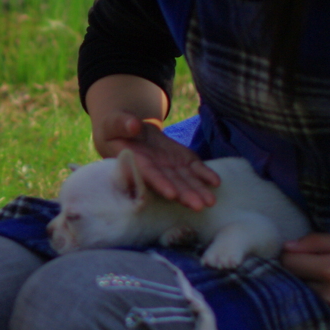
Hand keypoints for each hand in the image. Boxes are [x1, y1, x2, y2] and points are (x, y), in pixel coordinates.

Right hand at [95, 110, 219, 210]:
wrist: (131, 130)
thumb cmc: (116, 128)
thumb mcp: (114, 123)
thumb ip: (121, 123)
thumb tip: (133, 125)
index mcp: (135, 162)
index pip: (149, 175)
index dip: (160, 183)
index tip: (171, 194)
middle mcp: (155, 169)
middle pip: (171, 183)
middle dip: (185, 194)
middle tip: (198, 206)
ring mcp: (170, 166)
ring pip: (185, 180)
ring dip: (198, 190)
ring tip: (211, 201)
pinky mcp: (182, 160)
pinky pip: (195, 168)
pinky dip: (205, 174)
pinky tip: (216, 182)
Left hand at [282, 234, 329, 321]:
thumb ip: (318, 242)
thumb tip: (287, 247)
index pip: (288, 261)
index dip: (293, 254)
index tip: (301, 252)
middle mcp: (328, 295)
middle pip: (291, 279)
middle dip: (298, 271)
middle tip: (313, 265)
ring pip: (300, 294)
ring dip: (306, 285)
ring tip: (325, 278)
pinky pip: (314, 306)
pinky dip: (316, 298)